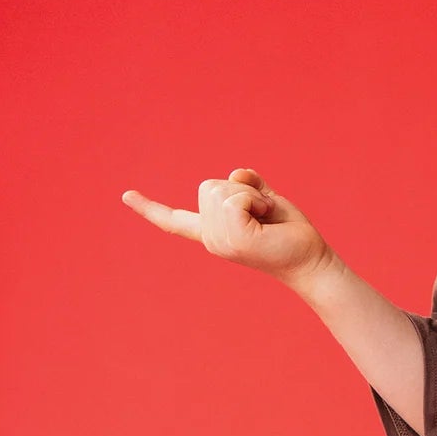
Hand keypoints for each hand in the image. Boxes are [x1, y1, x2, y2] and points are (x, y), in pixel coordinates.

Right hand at [121, 167, 331, 287]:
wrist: (310, 260)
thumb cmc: (290, 232)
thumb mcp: (266, 200)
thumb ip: (247, 184)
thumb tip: (237, 175)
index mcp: (213, 232)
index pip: (175, 221)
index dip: (150, 208)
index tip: (126, 195)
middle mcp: (211, 238)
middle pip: (207, 187)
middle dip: (241, 190)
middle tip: (264, 214)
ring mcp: (219, 241)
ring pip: (220, 190)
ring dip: (251, 195)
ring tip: (266, 218)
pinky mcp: (234, 239)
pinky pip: (235, 198)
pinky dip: (255, 200)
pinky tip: (266, 219)